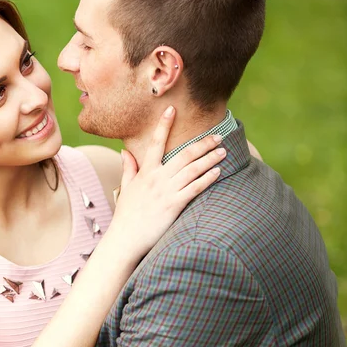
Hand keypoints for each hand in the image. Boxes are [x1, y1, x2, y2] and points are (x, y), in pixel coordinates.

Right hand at [110, 105, 225, 257]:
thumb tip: (124, 152)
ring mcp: (166, 191)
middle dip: (203, 143)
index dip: (164, 125)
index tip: (172, 109)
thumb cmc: (126, 215)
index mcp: (145, 172)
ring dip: (210, 158)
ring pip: (193, 169)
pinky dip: (208, 179)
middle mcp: (157, 178)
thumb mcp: (126, 188)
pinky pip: (195, 188)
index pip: (155, 143)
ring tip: (223, 151)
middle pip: (184, 154)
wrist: (126, 238)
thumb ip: (128, 169)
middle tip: (218, 136)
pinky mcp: (174, 205)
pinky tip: (218, 172)